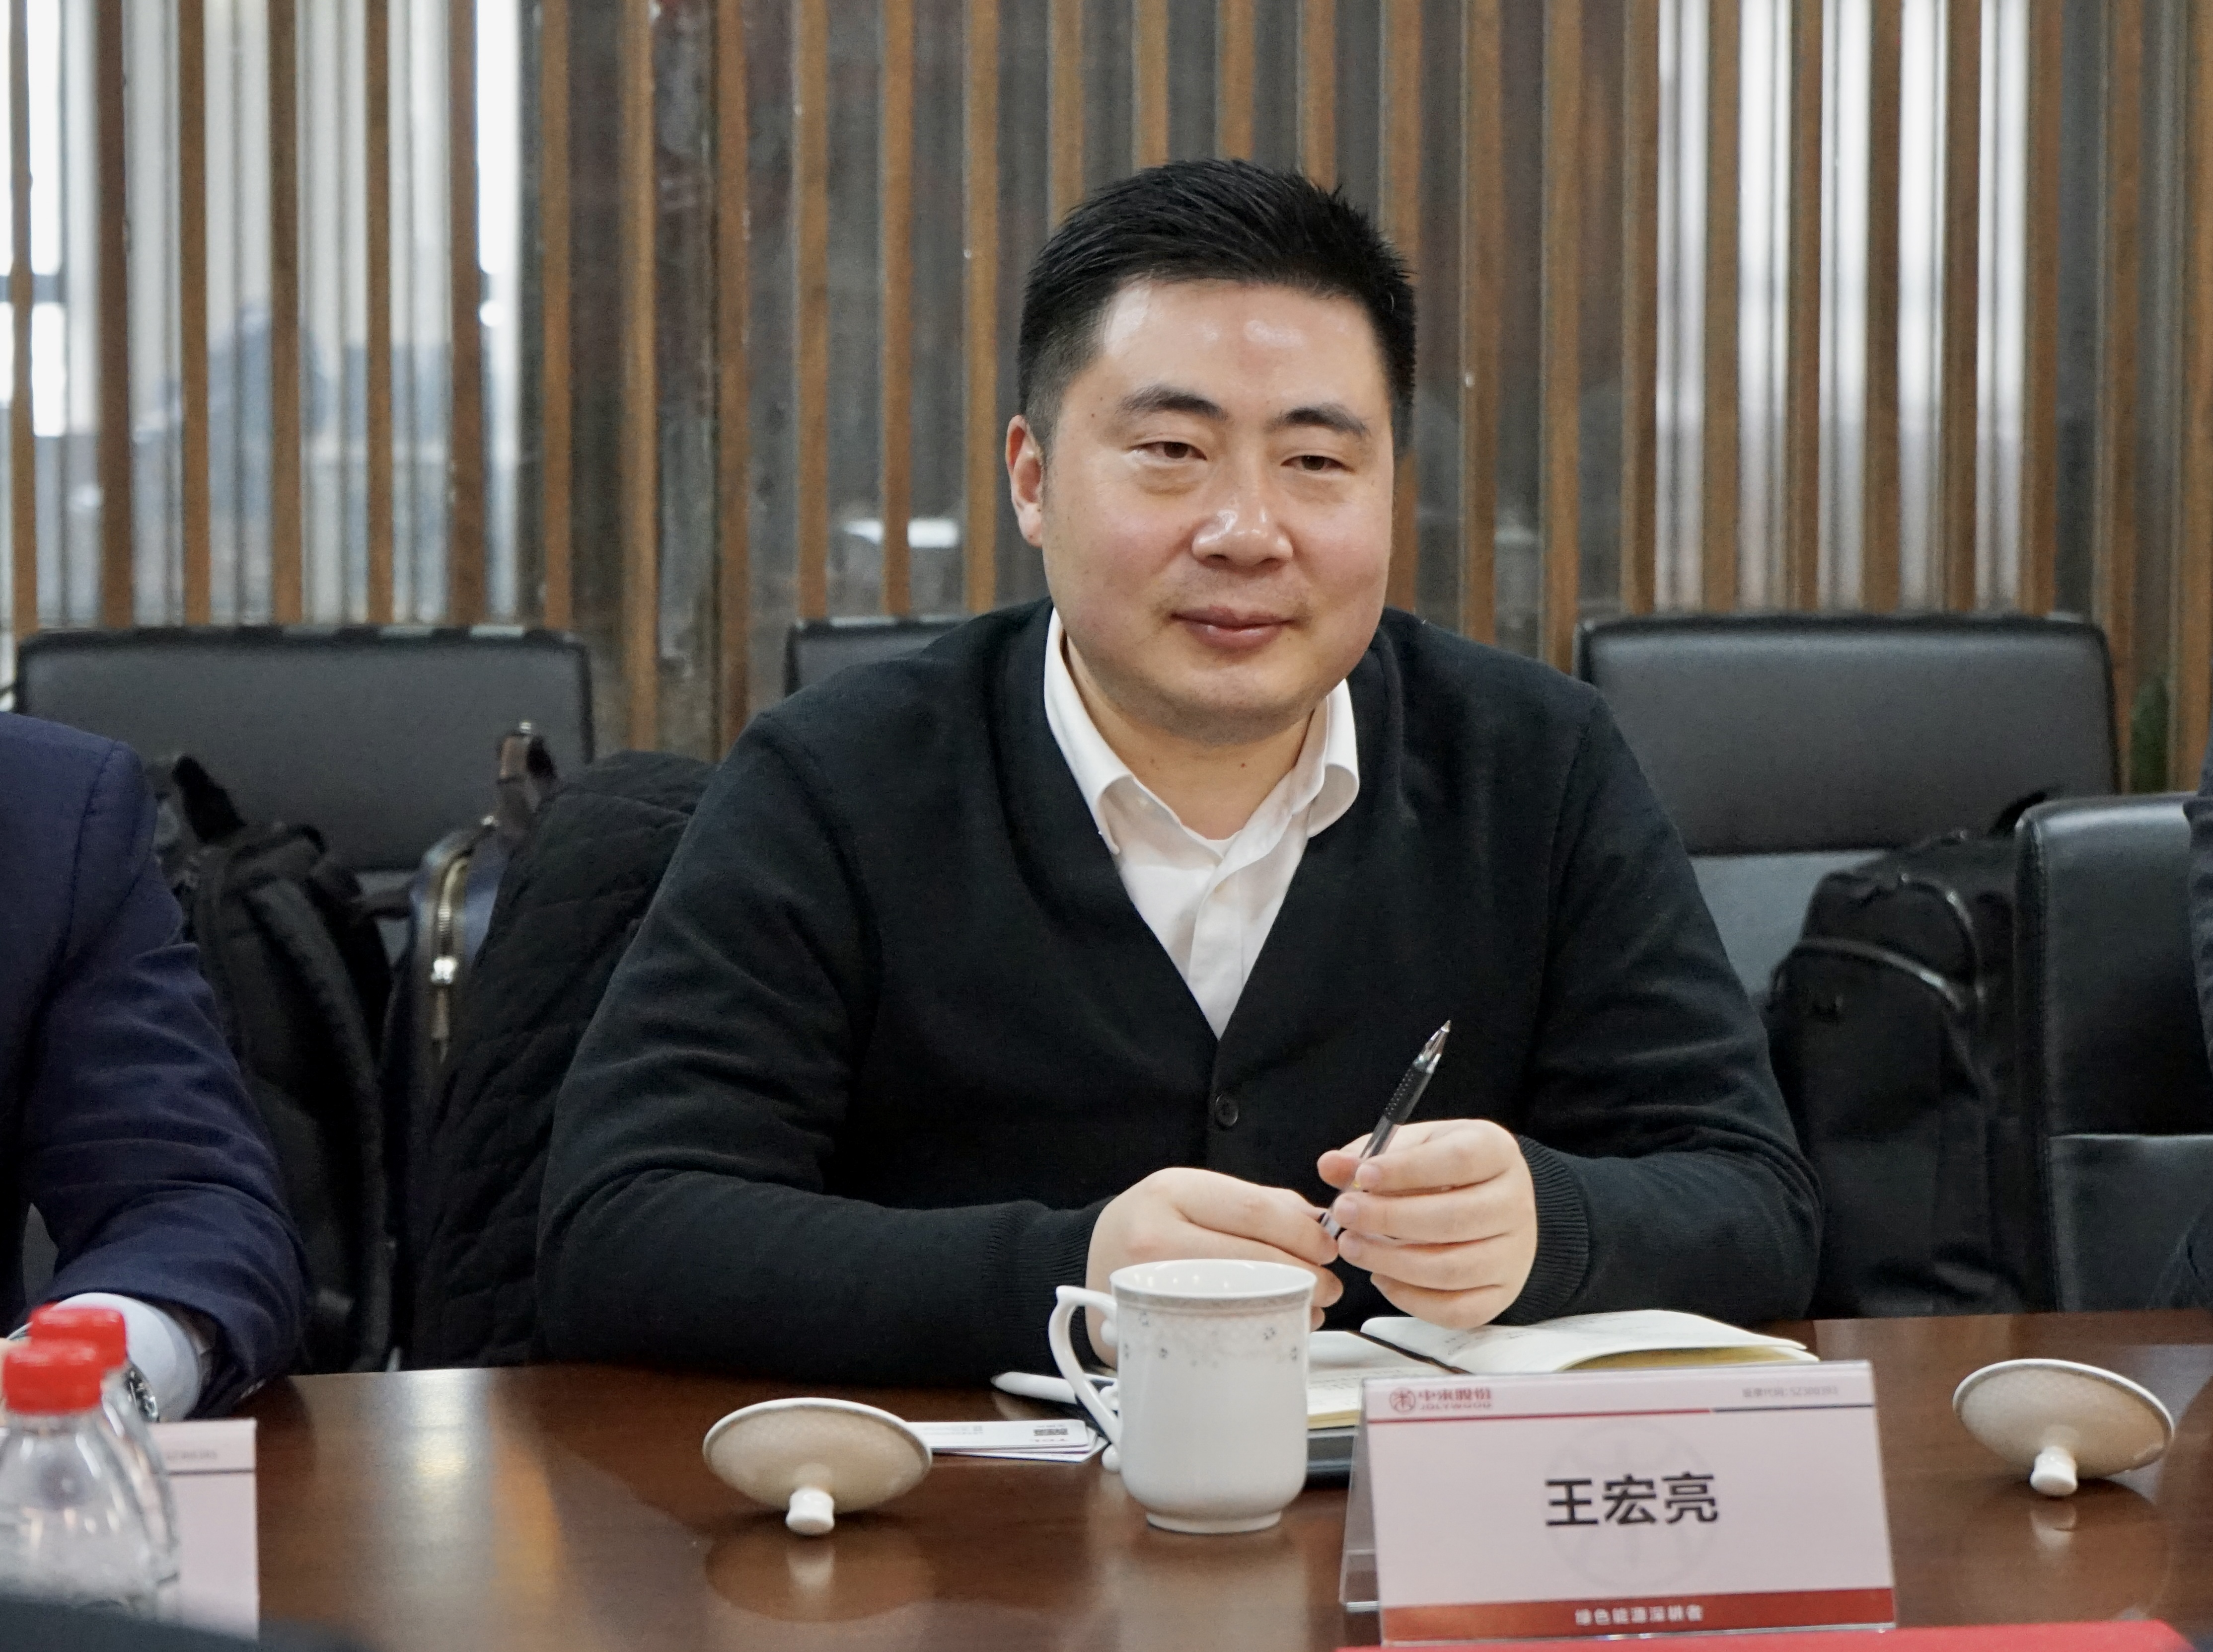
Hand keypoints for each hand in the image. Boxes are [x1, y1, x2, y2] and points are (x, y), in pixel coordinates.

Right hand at [1085, 1167, 1342, 1363]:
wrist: (1092, 1259)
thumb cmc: (1150, 1225)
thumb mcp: (1193, 1193)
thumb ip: (1257, 1202)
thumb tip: (1316, 1221)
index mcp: (1171, 1192)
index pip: (1254, 1211)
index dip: (1303, 1233)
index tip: (1327, 1246)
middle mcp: (1155, 1236)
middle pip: (1252, 1257)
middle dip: (1305, 1273)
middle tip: (1330, 1283)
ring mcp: (1151, 1286)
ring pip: (1239, 1298)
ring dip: (1289, 1304)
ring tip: (1309, 1303)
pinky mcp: (1153, 1326)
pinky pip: (1219, 1329)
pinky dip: (1260, 1326)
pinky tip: (1275, 1320)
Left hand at [1317, 1119, 1537, 1329]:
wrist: (1492, 1203)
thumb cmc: (1448, 1171)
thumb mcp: (1415, 1147)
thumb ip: (1374, 1155)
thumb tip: (1331, 1166)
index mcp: (1496, 1153)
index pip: (1457, 1160)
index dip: (1406, 1170)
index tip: (1363, 1176)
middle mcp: (1514, 1204)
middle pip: (1452, 1218)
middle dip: (1388, 1218)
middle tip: (1344, 1214)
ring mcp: (1512, 1254)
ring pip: (1451, 1269)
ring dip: (1391, 1261)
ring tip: (1352, 1246)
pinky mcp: (1501, 1293)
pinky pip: (1456, 1309)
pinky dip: (1412, 1299)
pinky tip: (1382, 1277)